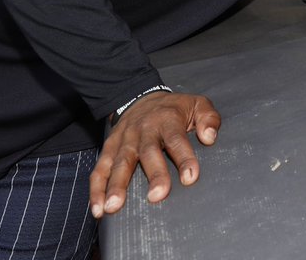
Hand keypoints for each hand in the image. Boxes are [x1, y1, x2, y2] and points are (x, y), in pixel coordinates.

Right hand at [88, 91, 220, 217]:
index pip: (177, 139)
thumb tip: (209, 137)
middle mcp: (144, 130)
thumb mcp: (197, 104)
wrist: (141, 96)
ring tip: (114, 207)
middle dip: (153, 175)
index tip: (190, 177)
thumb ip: (209, 118)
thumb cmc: (174, 108)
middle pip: (148, 153)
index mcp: (168, 119)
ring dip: (116, 186)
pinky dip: (96, 189)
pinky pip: (99, 169)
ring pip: (119, 163)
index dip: (184, 158)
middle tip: (157, 196)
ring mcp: (124, 140)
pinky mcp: (109, 148)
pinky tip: (98, 209)